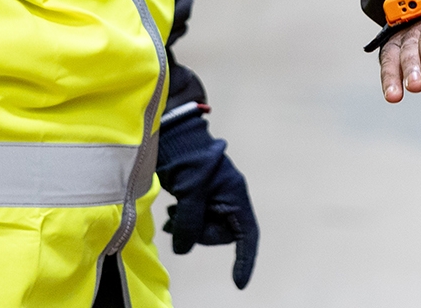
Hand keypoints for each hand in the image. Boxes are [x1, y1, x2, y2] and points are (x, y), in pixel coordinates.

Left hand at [157, 113, 259, 288]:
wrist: (174, 136)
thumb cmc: (189, 160)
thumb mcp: (190, 193)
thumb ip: (190, 223)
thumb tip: (183, 248)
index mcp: (235, 195)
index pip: (247, 235)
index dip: (245, 260)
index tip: (239, 283)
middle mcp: (228, 198)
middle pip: (221, 234)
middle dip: (200, 235)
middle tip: (178, 222)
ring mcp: (214, 198)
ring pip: (205, 228)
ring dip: (189, 227)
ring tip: (173, 214)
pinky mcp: (199, 197)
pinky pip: (195, 220)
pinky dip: (183, 222)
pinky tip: (173, 212)